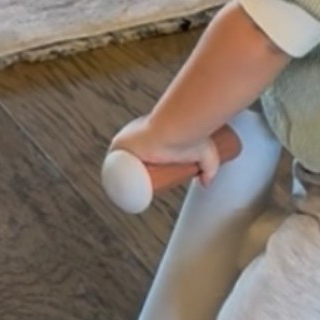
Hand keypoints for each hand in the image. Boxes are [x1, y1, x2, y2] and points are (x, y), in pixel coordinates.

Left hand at [108, 116, 223, 192]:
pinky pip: (110, 163)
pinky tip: (115, 188)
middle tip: (142, 188)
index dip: (145, 167)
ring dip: (122, 177)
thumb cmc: (188, 134)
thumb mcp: (203, 153)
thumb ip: (210, 167)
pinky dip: (110, 175)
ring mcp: (126, 140)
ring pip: (120, 164)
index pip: (144, 153)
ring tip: (131, 192)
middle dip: (133, 175)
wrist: (178, 127)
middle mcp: (136, 134)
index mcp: (152, 132)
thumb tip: (207, 182)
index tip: (152, 178)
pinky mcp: (119, 145)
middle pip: (131, 160)